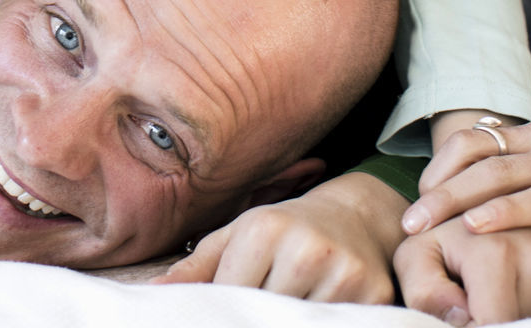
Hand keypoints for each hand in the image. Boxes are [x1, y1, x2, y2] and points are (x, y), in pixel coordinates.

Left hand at [151, 173, 403, 302]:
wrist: (356, 215)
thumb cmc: (285, 228)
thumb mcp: (239, 234)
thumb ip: (199, 267)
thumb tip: (156, 291)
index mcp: (265, 230)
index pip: (230, 298)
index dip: (224, 313)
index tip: (224, 313)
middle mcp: (306, 249)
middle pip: (265, 317)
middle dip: (258, 318)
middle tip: (260, 308)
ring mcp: (343, 274)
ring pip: (298, 326)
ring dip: (290, 321)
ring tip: (287, 306)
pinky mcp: (374, 295)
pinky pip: (337, 326)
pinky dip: (322, 323)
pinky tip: (315, 311)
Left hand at [395, 217, 530, 324]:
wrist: (470, 197)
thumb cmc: (437, 233)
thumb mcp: (417, 256)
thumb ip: (426, 291)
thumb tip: (463, 320)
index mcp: (498, 252)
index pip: (492, 324)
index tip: (461, 313)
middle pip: (519, 325)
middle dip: (495, 319)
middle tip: (473, 298)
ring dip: (518, 318)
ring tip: (492, 292)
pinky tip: (519, 300)